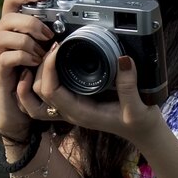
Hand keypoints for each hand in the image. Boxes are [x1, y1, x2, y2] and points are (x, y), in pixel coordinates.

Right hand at [0, 0, 54, 140]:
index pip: (10, 1)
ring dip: (27, 42)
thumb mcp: (43, 50)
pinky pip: (7, 58)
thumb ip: (49, 35)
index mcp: (10, 29)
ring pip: (3, 36)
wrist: (20, 107)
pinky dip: (24, 58)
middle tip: (48, 35)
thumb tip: (69, 21)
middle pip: (7, 18)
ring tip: (41, 52)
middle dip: (31, 23)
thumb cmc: (34, 76)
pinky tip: (36, 63)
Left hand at [29, 42, 167, 146]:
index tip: (58, 47)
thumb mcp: (138, 107)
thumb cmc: (140, 123)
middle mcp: (70, 112)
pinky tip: (47, 66)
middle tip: (53, 46)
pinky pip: (46, 97)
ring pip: (37, 98)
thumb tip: (123, 59)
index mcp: (80, 112)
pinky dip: (39, 82)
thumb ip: (129, 86)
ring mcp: (71, 109)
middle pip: (37, 93)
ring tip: (43, 55)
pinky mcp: (75, 102)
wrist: (144, 132)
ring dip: (33, 77)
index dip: (48, 68)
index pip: (50, 91)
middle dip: (39, 68)